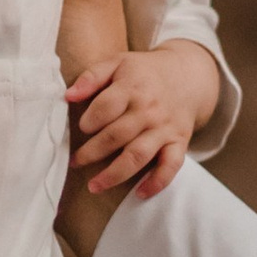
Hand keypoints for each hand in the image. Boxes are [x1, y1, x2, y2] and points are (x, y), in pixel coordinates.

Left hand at [65, 39, 217, 199]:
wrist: (188, 75)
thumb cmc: (145, 72)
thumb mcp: (118, 63)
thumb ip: (92, 76)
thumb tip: (68, 96)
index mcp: (132, 87)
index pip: (106, 107)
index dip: (89, 120)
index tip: (81, 128)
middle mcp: (149, 110)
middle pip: (117, 135)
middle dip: (92, 152)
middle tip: (75, 162)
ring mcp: (164, 128)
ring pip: (138, 155)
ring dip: (115, 174)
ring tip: (94, 186)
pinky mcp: (179, 142)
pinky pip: (171, 166)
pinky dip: (157, 182)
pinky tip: (140, 193)